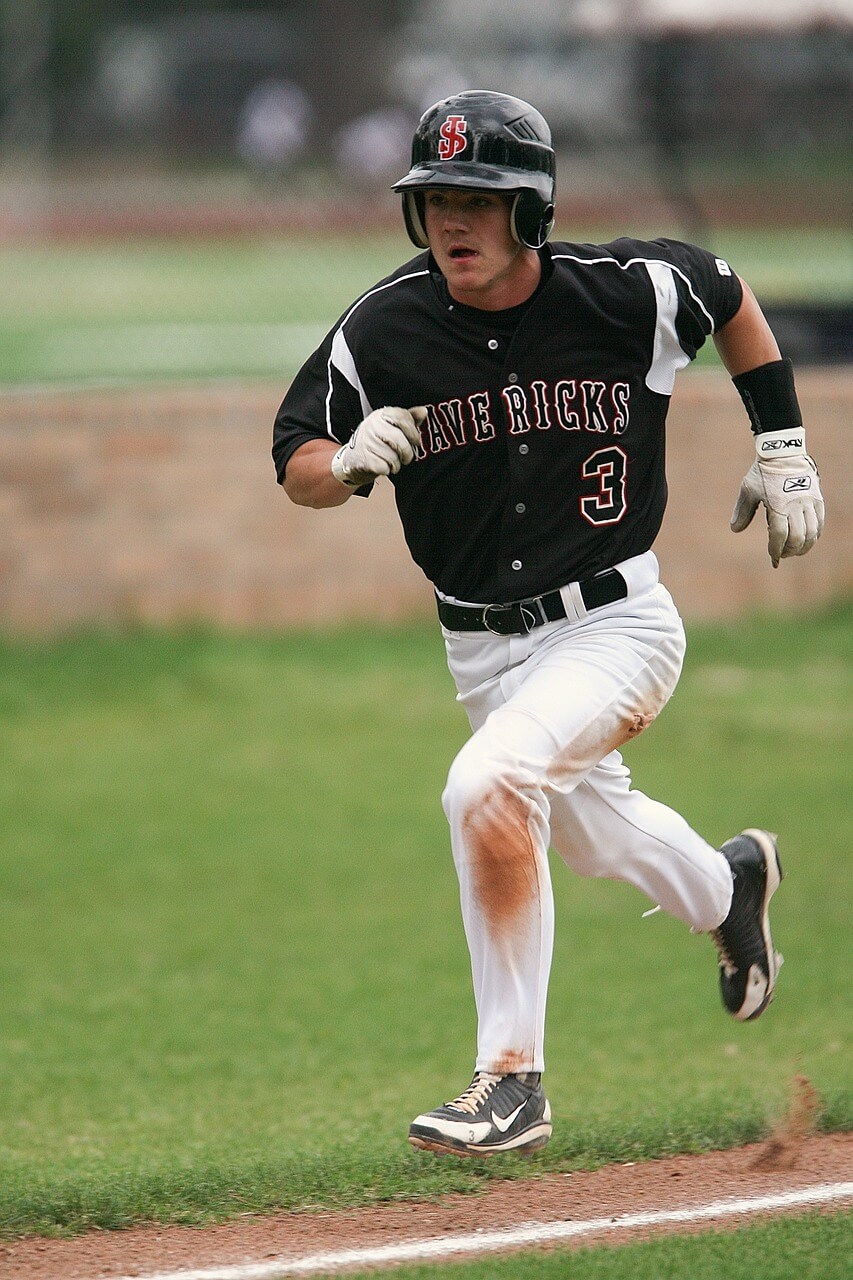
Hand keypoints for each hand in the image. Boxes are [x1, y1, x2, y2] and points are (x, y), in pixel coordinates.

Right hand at [331, 406, 426, 487]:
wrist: (352, 459)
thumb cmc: (376, 442)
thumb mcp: (391, 426)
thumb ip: (408, 418)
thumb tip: (423, 411)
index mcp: (381, 415)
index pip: (402, 417)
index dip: (413, 432)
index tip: (415, 440)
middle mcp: (372, 426)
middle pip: (399, 439)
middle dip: (407, 452)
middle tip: (406, 456)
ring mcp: (367, 442)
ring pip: (393, 456)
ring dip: (397, 463)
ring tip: (392, 461)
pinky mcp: (365, 459)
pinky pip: (385, 467)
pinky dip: (388, 470)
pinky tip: (383, 466)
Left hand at [731, 448, 823, 567]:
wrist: (782, 451)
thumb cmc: (762, 472)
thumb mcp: (748, 490)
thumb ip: (742, 511)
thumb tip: (734, 530)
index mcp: (777, 505)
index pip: (779, 535)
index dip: (776, 550)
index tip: (774, 559)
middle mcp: (795, 505)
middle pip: (797, 537)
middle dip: (789, 551)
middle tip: (782, 555)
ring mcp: (809, 501)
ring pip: (812, 532)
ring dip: (804, 546)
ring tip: (795, 551)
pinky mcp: (817, 497)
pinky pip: (820, 521)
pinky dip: (815, 534)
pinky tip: (808, 539)